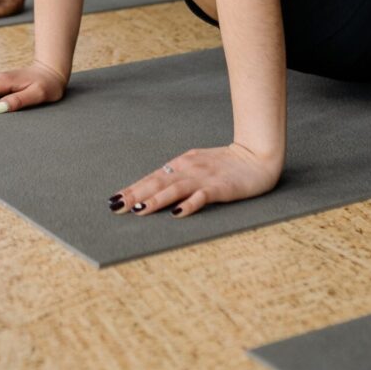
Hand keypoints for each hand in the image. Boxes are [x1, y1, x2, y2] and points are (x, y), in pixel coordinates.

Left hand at [109, 142, 281, 219]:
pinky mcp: (220, 187)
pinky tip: (177, 213)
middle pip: (157, 183)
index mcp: (181, 164)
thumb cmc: (226, 164)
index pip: (151, 178)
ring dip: (155, 200)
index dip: (132, 189)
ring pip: (174, 189)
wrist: (257, 156)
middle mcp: (188, 169)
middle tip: (115, 207)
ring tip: (138, 210)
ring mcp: (204, 178)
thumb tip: (153, 189)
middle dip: (135, 195)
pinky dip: (189, 204)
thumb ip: (178, 176)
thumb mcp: (197, 165)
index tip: (113, 200)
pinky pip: (202, 196)